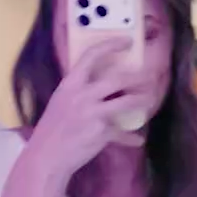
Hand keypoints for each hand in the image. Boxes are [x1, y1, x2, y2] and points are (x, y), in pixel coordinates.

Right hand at [28, 39, 151, 178]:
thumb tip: (104, 86)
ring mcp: (92, 113)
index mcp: (69, 84)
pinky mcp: (101, 132)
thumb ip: (80, 92)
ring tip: (150, 99)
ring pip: (127, 101)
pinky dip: (131, 138)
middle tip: (149, 77)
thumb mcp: (62, 102)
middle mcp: (81, 95)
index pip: (91, 56)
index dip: (110, 45)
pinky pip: (122, 133)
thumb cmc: (53, 128)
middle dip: (138, 77)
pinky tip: (138, 140)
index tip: (126, 40)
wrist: (46, 156)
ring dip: (143, 100)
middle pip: (117, 79)